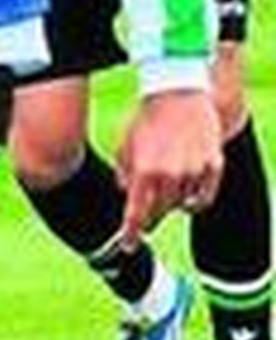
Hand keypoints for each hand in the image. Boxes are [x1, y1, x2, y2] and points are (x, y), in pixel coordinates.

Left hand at [115, 88, 222, 245]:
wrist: (177, 94)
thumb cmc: (146, 120)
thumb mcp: (125, 147)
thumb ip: (124, 175)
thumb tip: (128, 197)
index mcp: (144, 172)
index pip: (137, 214)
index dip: (132, 233)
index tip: (129, 246)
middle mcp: (170, 175)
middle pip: (160, 213)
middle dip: (151, 217)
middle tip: (147, 218)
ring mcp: (194, 171)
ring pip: (182, 206)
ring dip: (172, 204)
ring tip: (166, 189)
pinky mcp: (213, 166)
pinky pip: (203, 198)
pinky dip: (194, 201)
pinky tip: (187, 197)